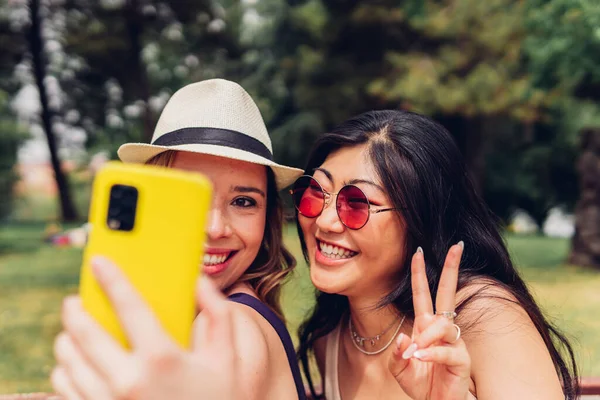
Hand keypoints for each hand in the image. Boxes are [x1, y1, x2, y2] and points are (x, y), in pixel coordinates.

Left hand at [51, 256, 239, 399]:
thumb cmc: (217, 397)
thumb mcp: (226, 355)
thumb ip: (217, 311)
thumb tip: (197, 280)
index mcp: (161, 358)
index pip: (129, 306)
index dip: (112, 278)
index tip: (99, 261)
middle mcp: (128, 381)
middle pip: (83, 332)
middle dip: (74, 309)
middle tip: (75, 301)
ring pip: (67, 361)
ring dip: (68, 340)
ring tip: (77, 333)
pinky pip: (63, 389)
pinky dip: (65, 372)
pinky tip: (78, 365)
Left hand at [389, 243, 470, 399]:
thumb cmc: (422, 385)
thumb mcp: (401, 368)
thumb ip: (398, 353)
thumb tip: (404, 338)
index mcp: (426, 325)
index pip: (424, 294)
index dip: (420, 273)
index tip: (418, 251)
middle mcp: (442, 329)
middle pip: (448, 292)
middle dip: (451, 268)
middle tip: (456, 246)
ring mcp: (454, 343)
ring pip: (443, 325)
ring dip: (426, 337)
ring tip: (414, 354)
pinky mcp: (462, 360)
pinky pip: (447, 351)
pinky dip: (432, 353)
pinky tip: (421, 357)